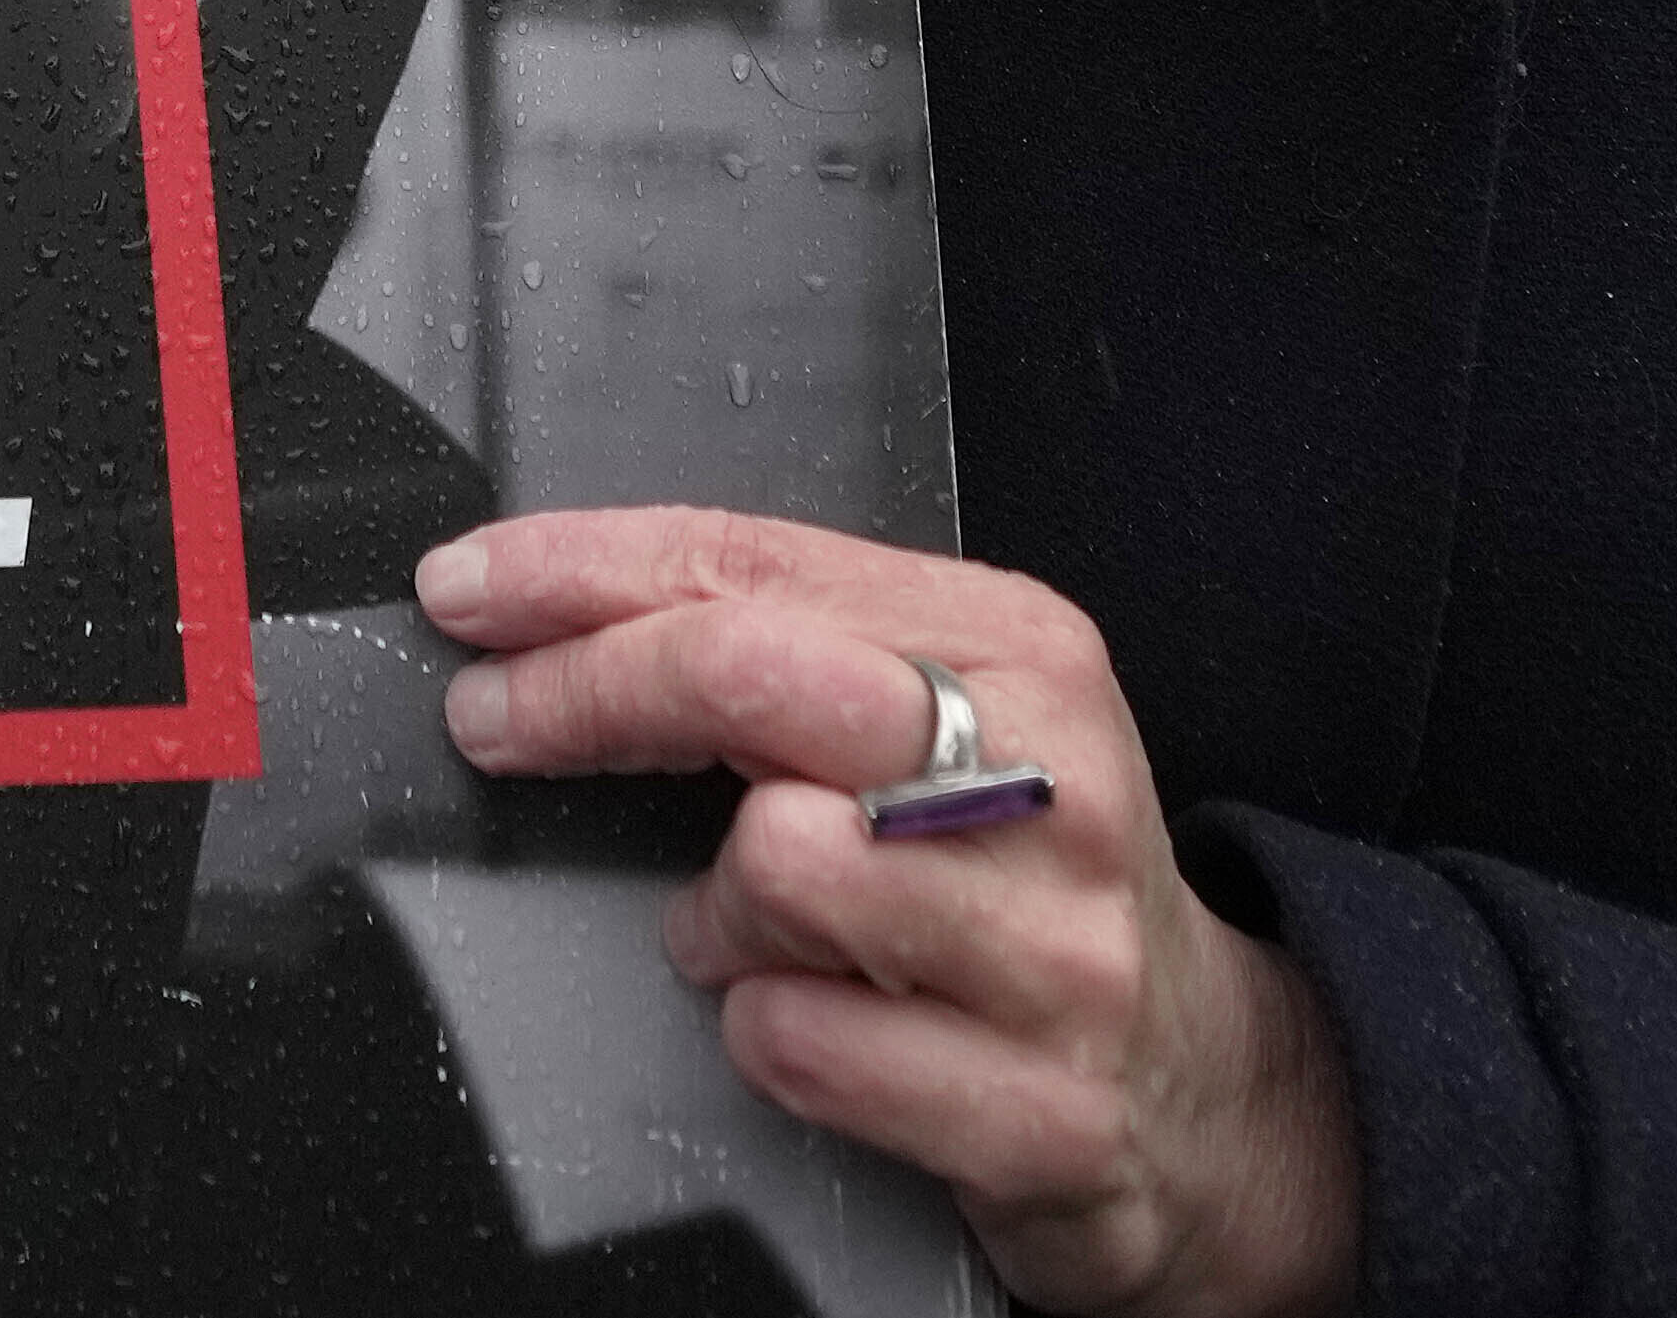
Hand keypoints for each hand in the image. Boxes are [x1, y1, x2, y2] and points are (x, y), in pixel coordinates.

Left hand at [430, 507, 1358, 1317]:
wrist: (1207, 1093)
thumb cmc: (1030, 883)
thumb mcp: (947, 722)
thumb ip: (791, 650)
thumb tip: (558, 605)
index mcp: (1022, 653)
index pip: (757, 566)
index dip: (580, 574)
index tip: (470, 593)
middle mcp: (1047, 784)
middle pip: (750, 675)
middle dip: (589, 691)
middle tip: (500, 722)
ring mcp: (1054, 953)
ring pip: (773, 865)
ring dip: (714, 913)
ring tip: (754, 932)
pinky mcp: (1040, 1110)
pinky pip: (799, 1046)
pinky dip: (766, 1038)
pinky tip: (815, 1030)